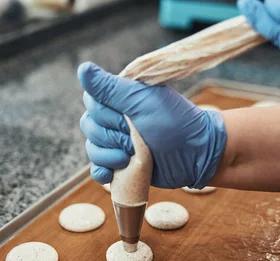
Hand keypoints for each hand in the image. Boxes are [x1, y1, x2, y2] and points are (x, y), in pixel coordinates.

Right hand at [77, 62, 226, 188]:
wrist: (197, 154)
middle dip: (112, 135)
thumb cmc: (175, 122)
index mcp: (120, 99)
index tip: (127, 116)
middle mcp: (116, 119)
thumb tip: (82, 69)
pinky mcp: (122, 165)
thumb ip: (110, 87)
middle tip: (136, 137)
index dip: (105, 112)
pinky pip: (97, 169)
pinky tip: (111, 173)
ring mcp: (118, 143)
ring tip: (132, 156)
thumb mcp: (142, 101)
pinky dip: (101, 172)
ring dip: (110, 155)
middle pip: (89, 126)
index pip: (91, 101)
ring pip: (92, 148)